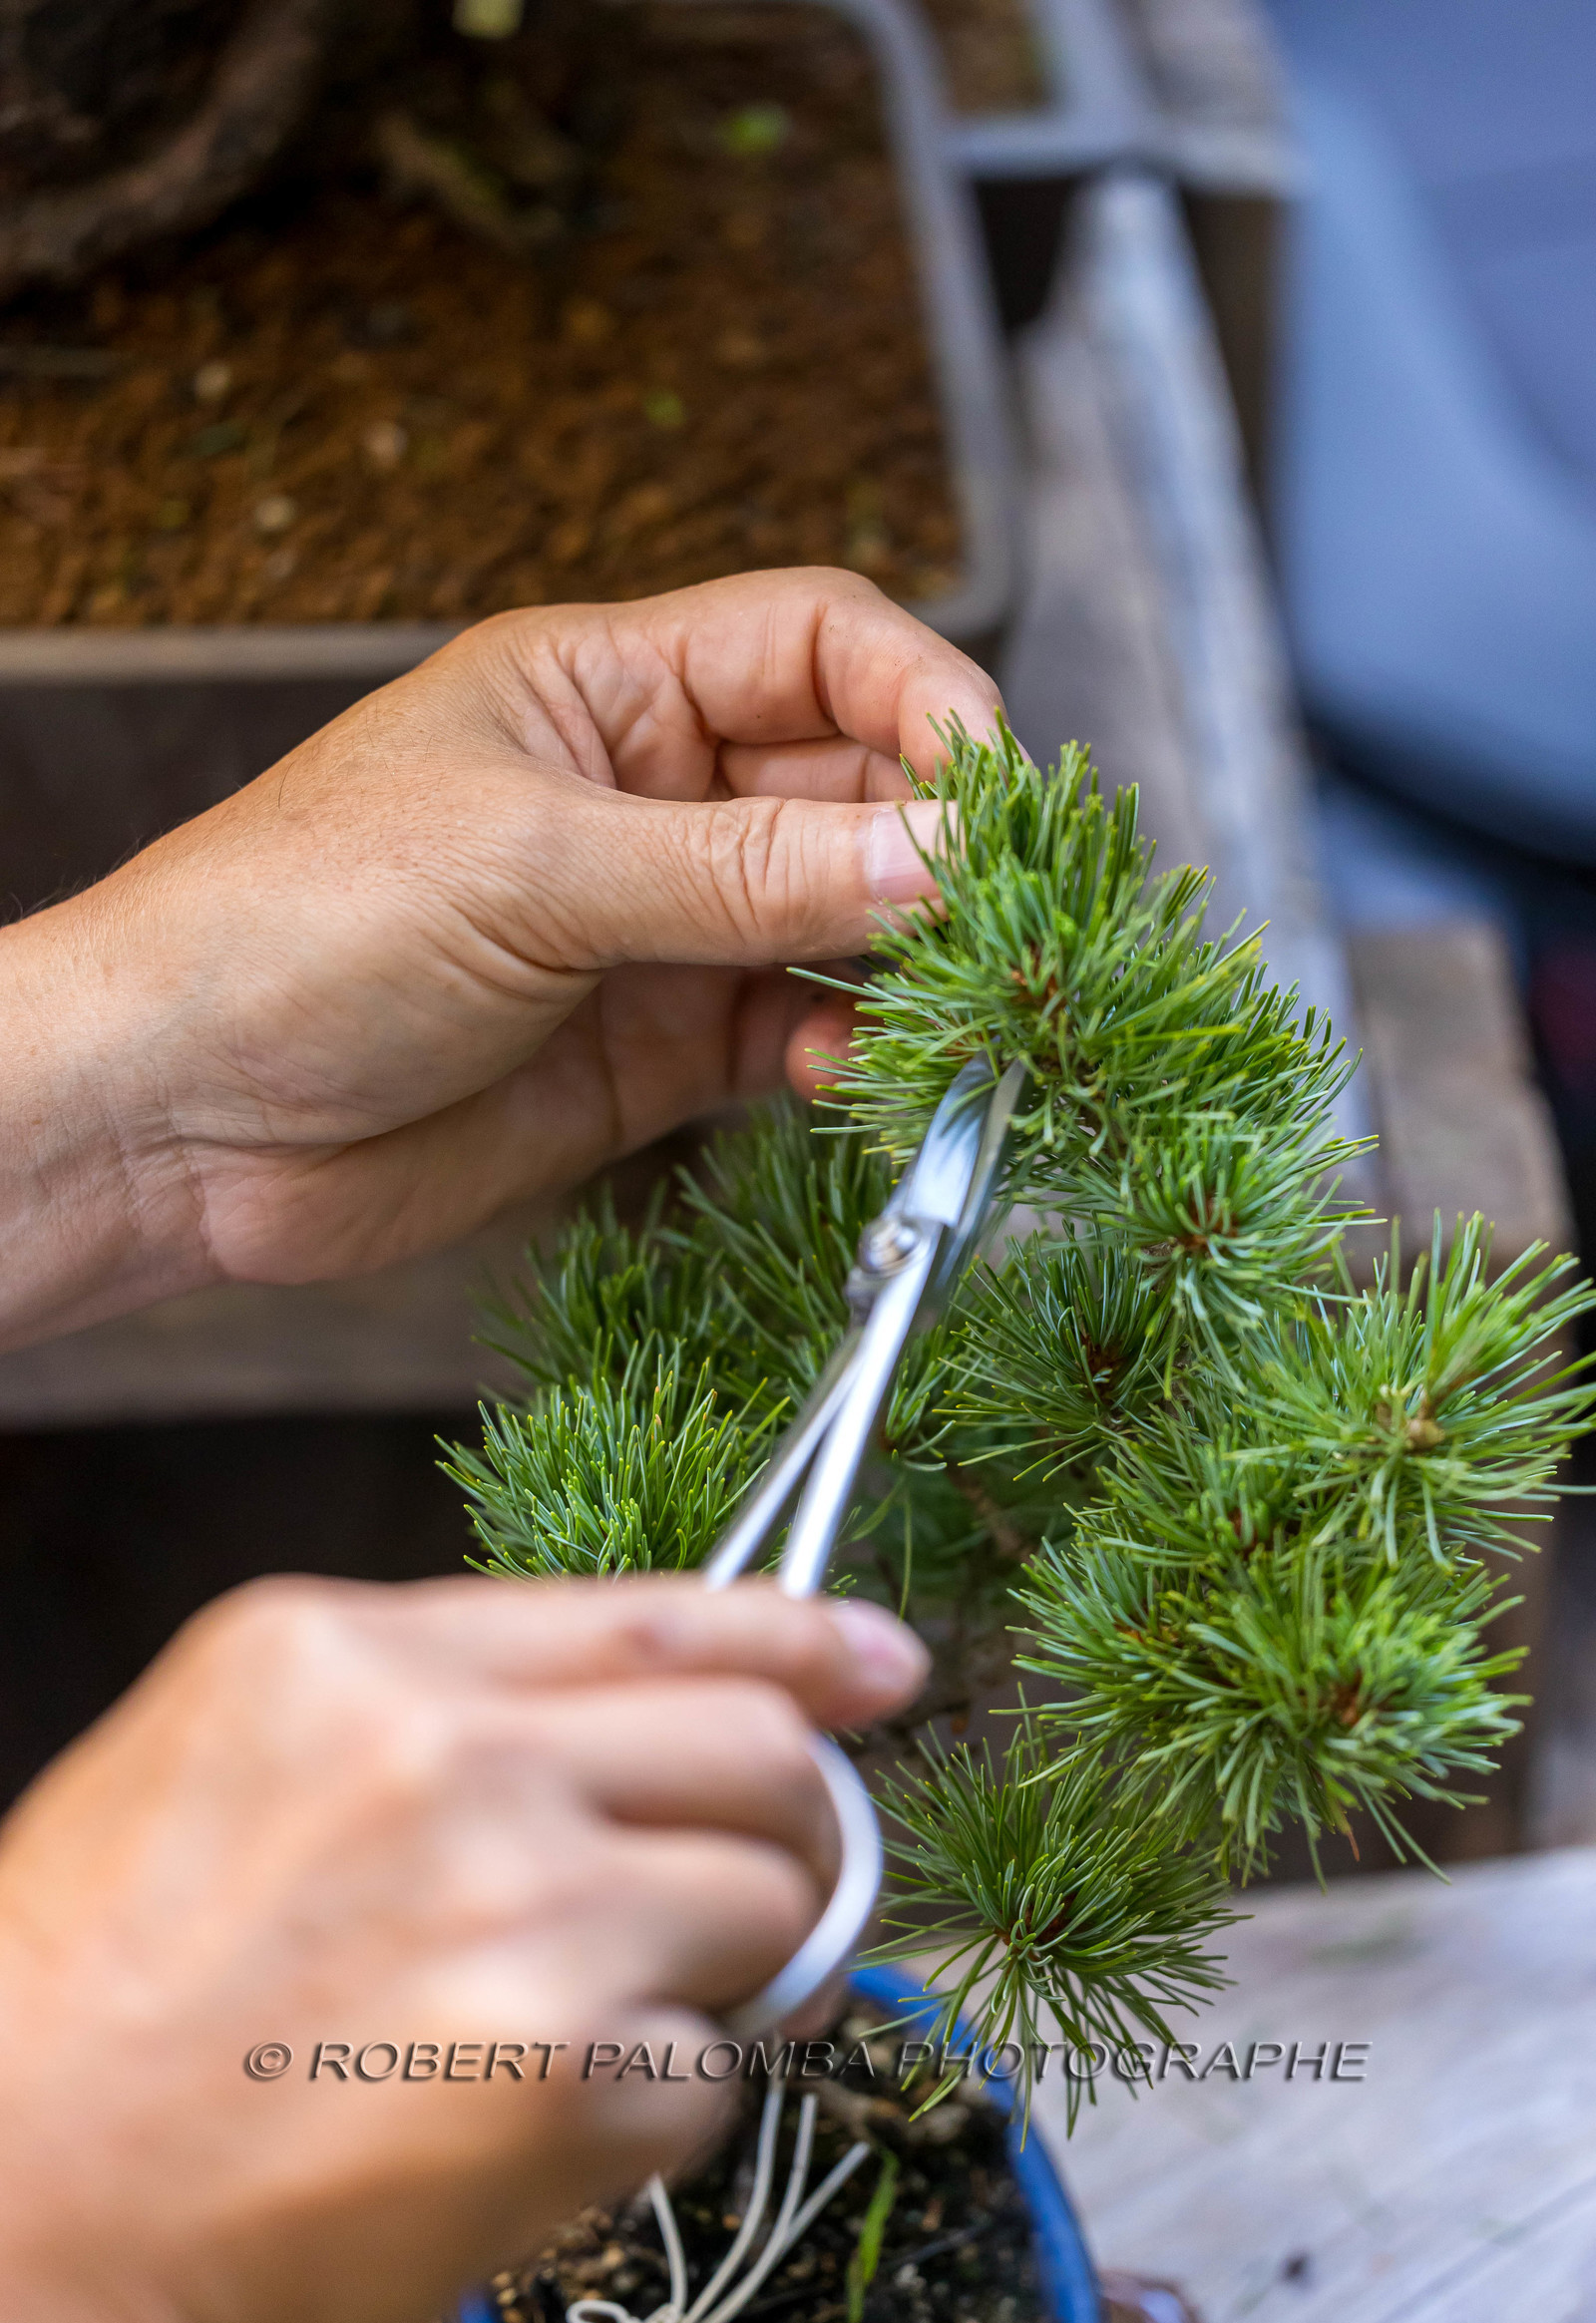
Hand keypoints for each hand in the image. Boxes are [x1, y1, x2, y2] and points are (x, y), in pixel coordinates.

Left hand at [0, 569, 997, 1346]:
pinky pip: (797, 1029)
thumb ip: (747, 869)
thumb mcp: (533, 869)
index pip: (822, 641)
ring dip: (905, 960)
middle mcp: (649, 794)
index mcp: (605, 686)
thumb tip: (943, 854)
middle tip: (987, 925)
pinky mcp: (659, 1049)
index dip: (928, 700)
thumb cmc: (295, 930)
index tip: (994, 798)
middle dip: (934, 846)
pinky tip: (844, 1074)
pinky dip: (845, 1049)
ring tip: (934, 1012)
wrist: (178, 1122)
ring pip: (843, 916)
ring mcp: (659, 926)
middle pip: (857, 782)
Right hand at [0, 1573, 925, 2322]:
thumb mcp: (237, 1772)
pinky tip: (519, 2136)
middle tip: (754, 1901)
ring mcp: (519, 1899)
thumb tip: (658, 1720)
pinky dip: (653, 2114)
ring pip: (769, 1902)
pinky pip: (716, 2069)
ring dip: (717, 1979)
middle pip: (755, 1746)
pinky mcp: (571, 2065)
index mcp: (346, 1656)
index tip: (879, 1660)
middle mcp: (446, 1750)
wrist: (9, 2229)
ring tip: (577, 2035)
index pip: (648, 1613)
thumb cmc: (102, 2010)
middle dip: (786, 1830)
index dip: (795, 1636)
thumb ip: (436, 1716)